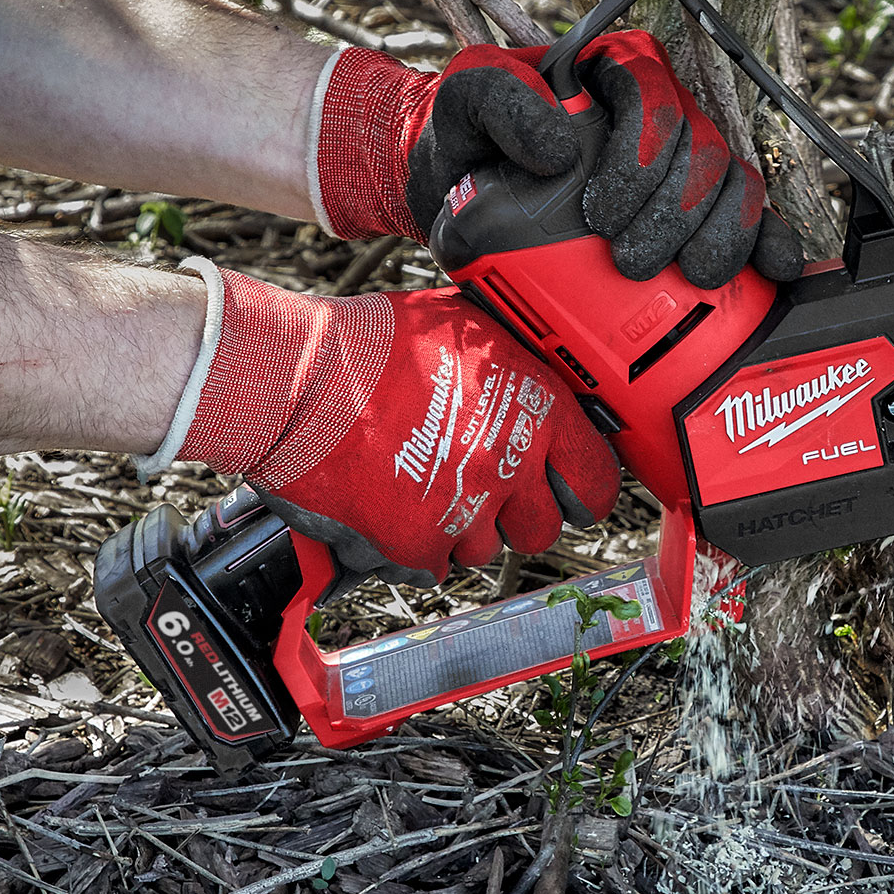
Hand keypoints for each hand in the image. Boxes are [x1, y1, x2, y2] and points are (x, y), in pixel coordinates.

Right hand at [171, 267, 619, 585]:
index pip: (597, 480)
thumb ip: (517, 364)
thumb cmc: (375, 346)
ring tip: (421, 483)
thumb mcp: (468, 326)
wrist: (296, 379)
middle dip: (516, 515)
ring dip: (459, 528)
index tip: (566, 491)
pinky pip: (432, 567)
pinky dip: (412, 548)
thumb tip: (545, 378)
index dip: (581, 489)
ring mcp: (464, 510)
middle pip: (542, 529)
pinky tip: (390, 506)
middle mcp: (509, 464)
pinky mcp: (414, 546)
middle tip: (482, 489)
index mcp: (536, 408)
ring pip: (484, 550)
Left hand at [313, 33, 802, 287]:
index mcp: (617, 72)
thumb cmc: (467, 135)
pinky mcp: (699, 213)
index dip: (644, 158)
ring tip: (686, 278)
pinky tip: (772, 272)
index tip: (600, 216)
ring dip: (721, 235)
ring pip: (734, 187)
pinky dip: (767, 245)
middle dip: (676, 213)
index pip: (656, 101)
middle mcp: (664, 114)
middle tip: (630, 263)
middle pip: (704, 152)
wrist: (463, 188)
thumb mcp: (464, 100)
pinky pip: (751, 221)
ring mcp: (686, 166)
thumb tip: (560, 146)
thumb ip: (499, 99)